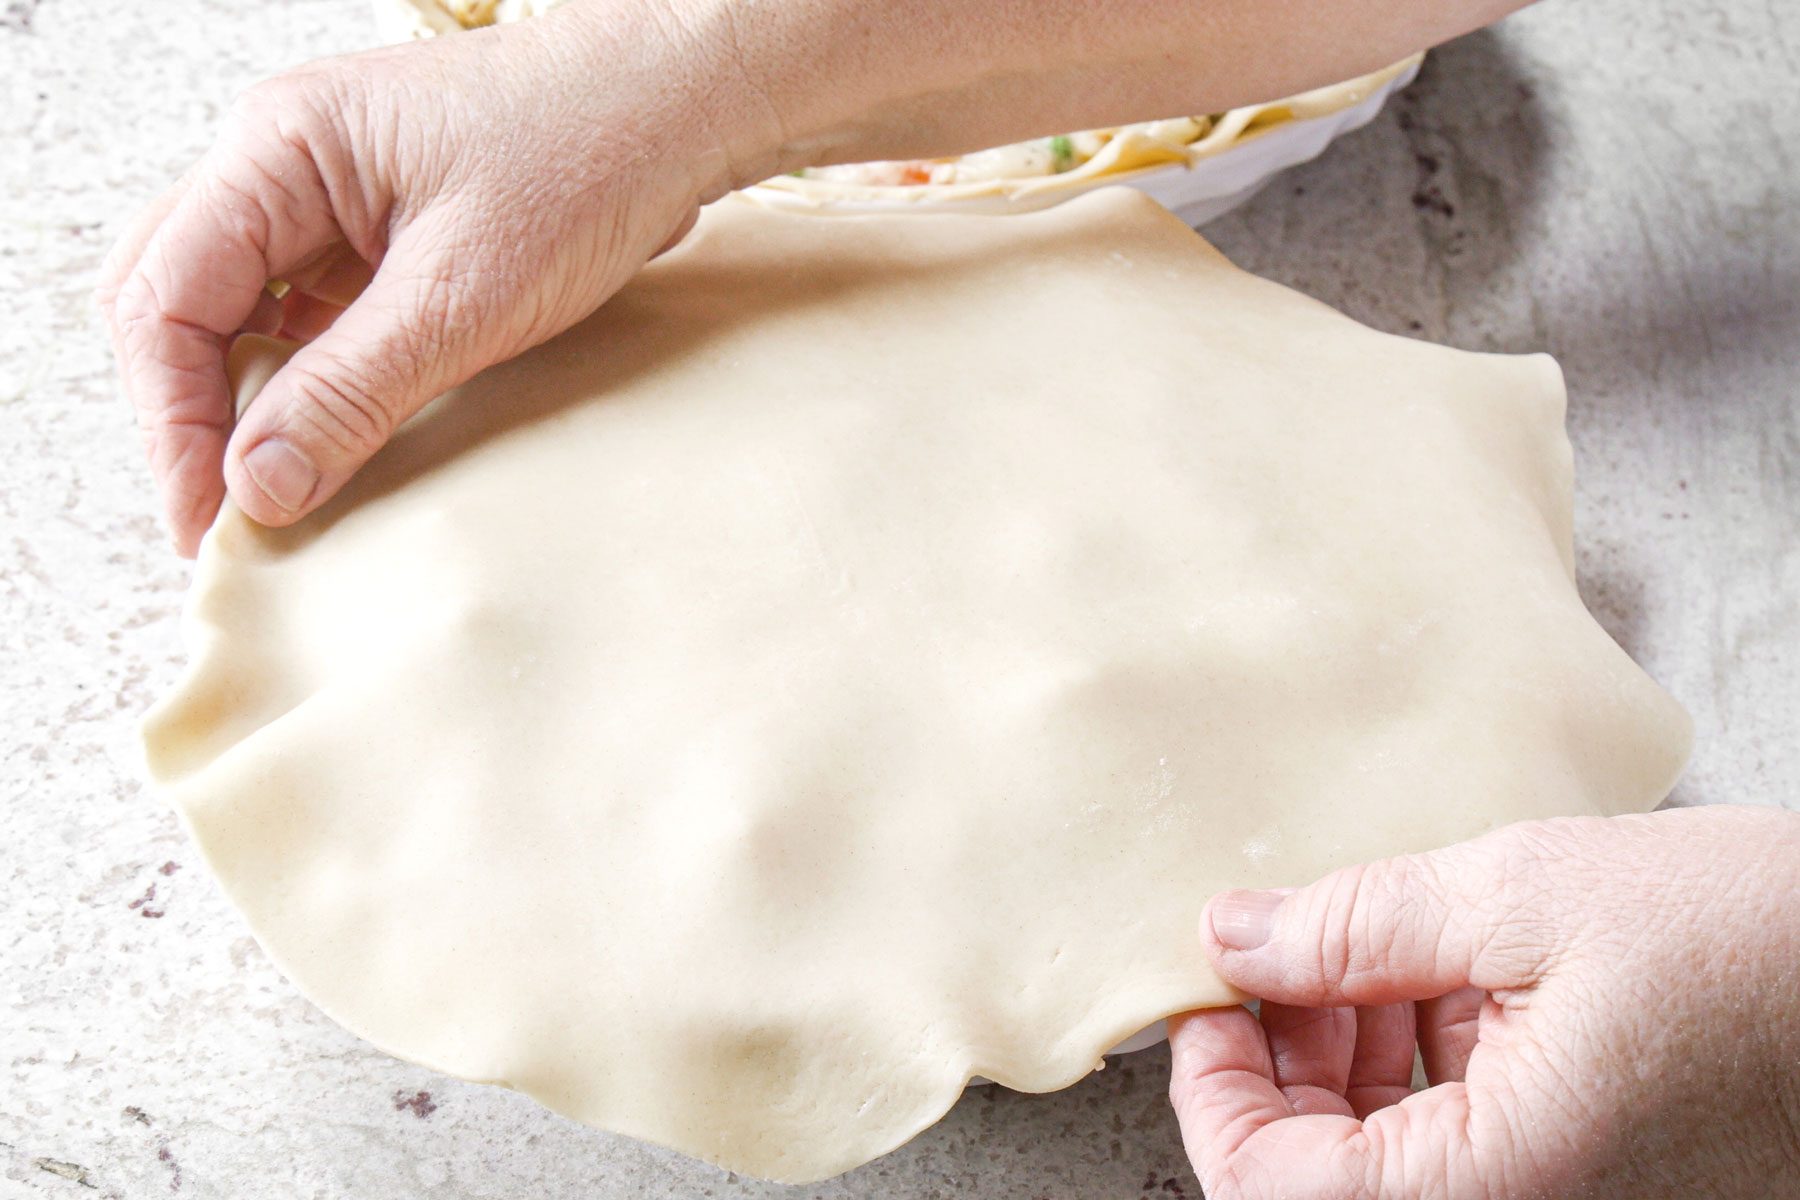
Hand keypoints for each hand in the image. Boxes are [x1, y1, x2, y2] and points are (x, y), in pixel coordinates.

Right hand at [96, 0, 776, 553]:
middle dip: (189, 414)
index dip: (172, 423)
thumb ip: (350, 392)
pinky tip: (329, 438)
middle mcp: (282, 163)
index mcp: (278, 149)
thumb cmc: (587, 157)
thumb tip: (255, 488)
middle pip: (176, 301)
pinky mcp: (380, 230)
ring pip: (238, 310)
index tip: (207, 522)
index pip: (164, 299)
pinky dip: (306, 379)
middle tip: (226, 519)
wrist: (679, 103)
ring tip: (273, 493)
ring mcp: (329, 196)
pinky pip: (308, 313)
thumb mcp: (464, 296)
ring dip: (245, 400)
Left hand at [1168, 805, 1799, 1198]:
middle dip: (1280, 1056)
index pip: (1273, 1188)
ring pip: (1386, 1153)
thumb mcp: (1526, 898)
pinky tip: (1426, 969)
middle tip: (1282, 946)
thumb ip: (1356, 926)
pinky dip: (1418, 1056)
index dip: (1214, 1088)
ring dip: (1345, 1048)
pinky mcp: (1587, 1168)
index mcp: (1501, 1187)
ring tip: (1358, 942)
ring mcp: (1562, 1197)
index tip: (1203, 992)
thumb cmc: (1756, 938)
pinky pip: (1460, 1138)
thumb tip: (1230, 937)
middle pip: (1322, 1172)